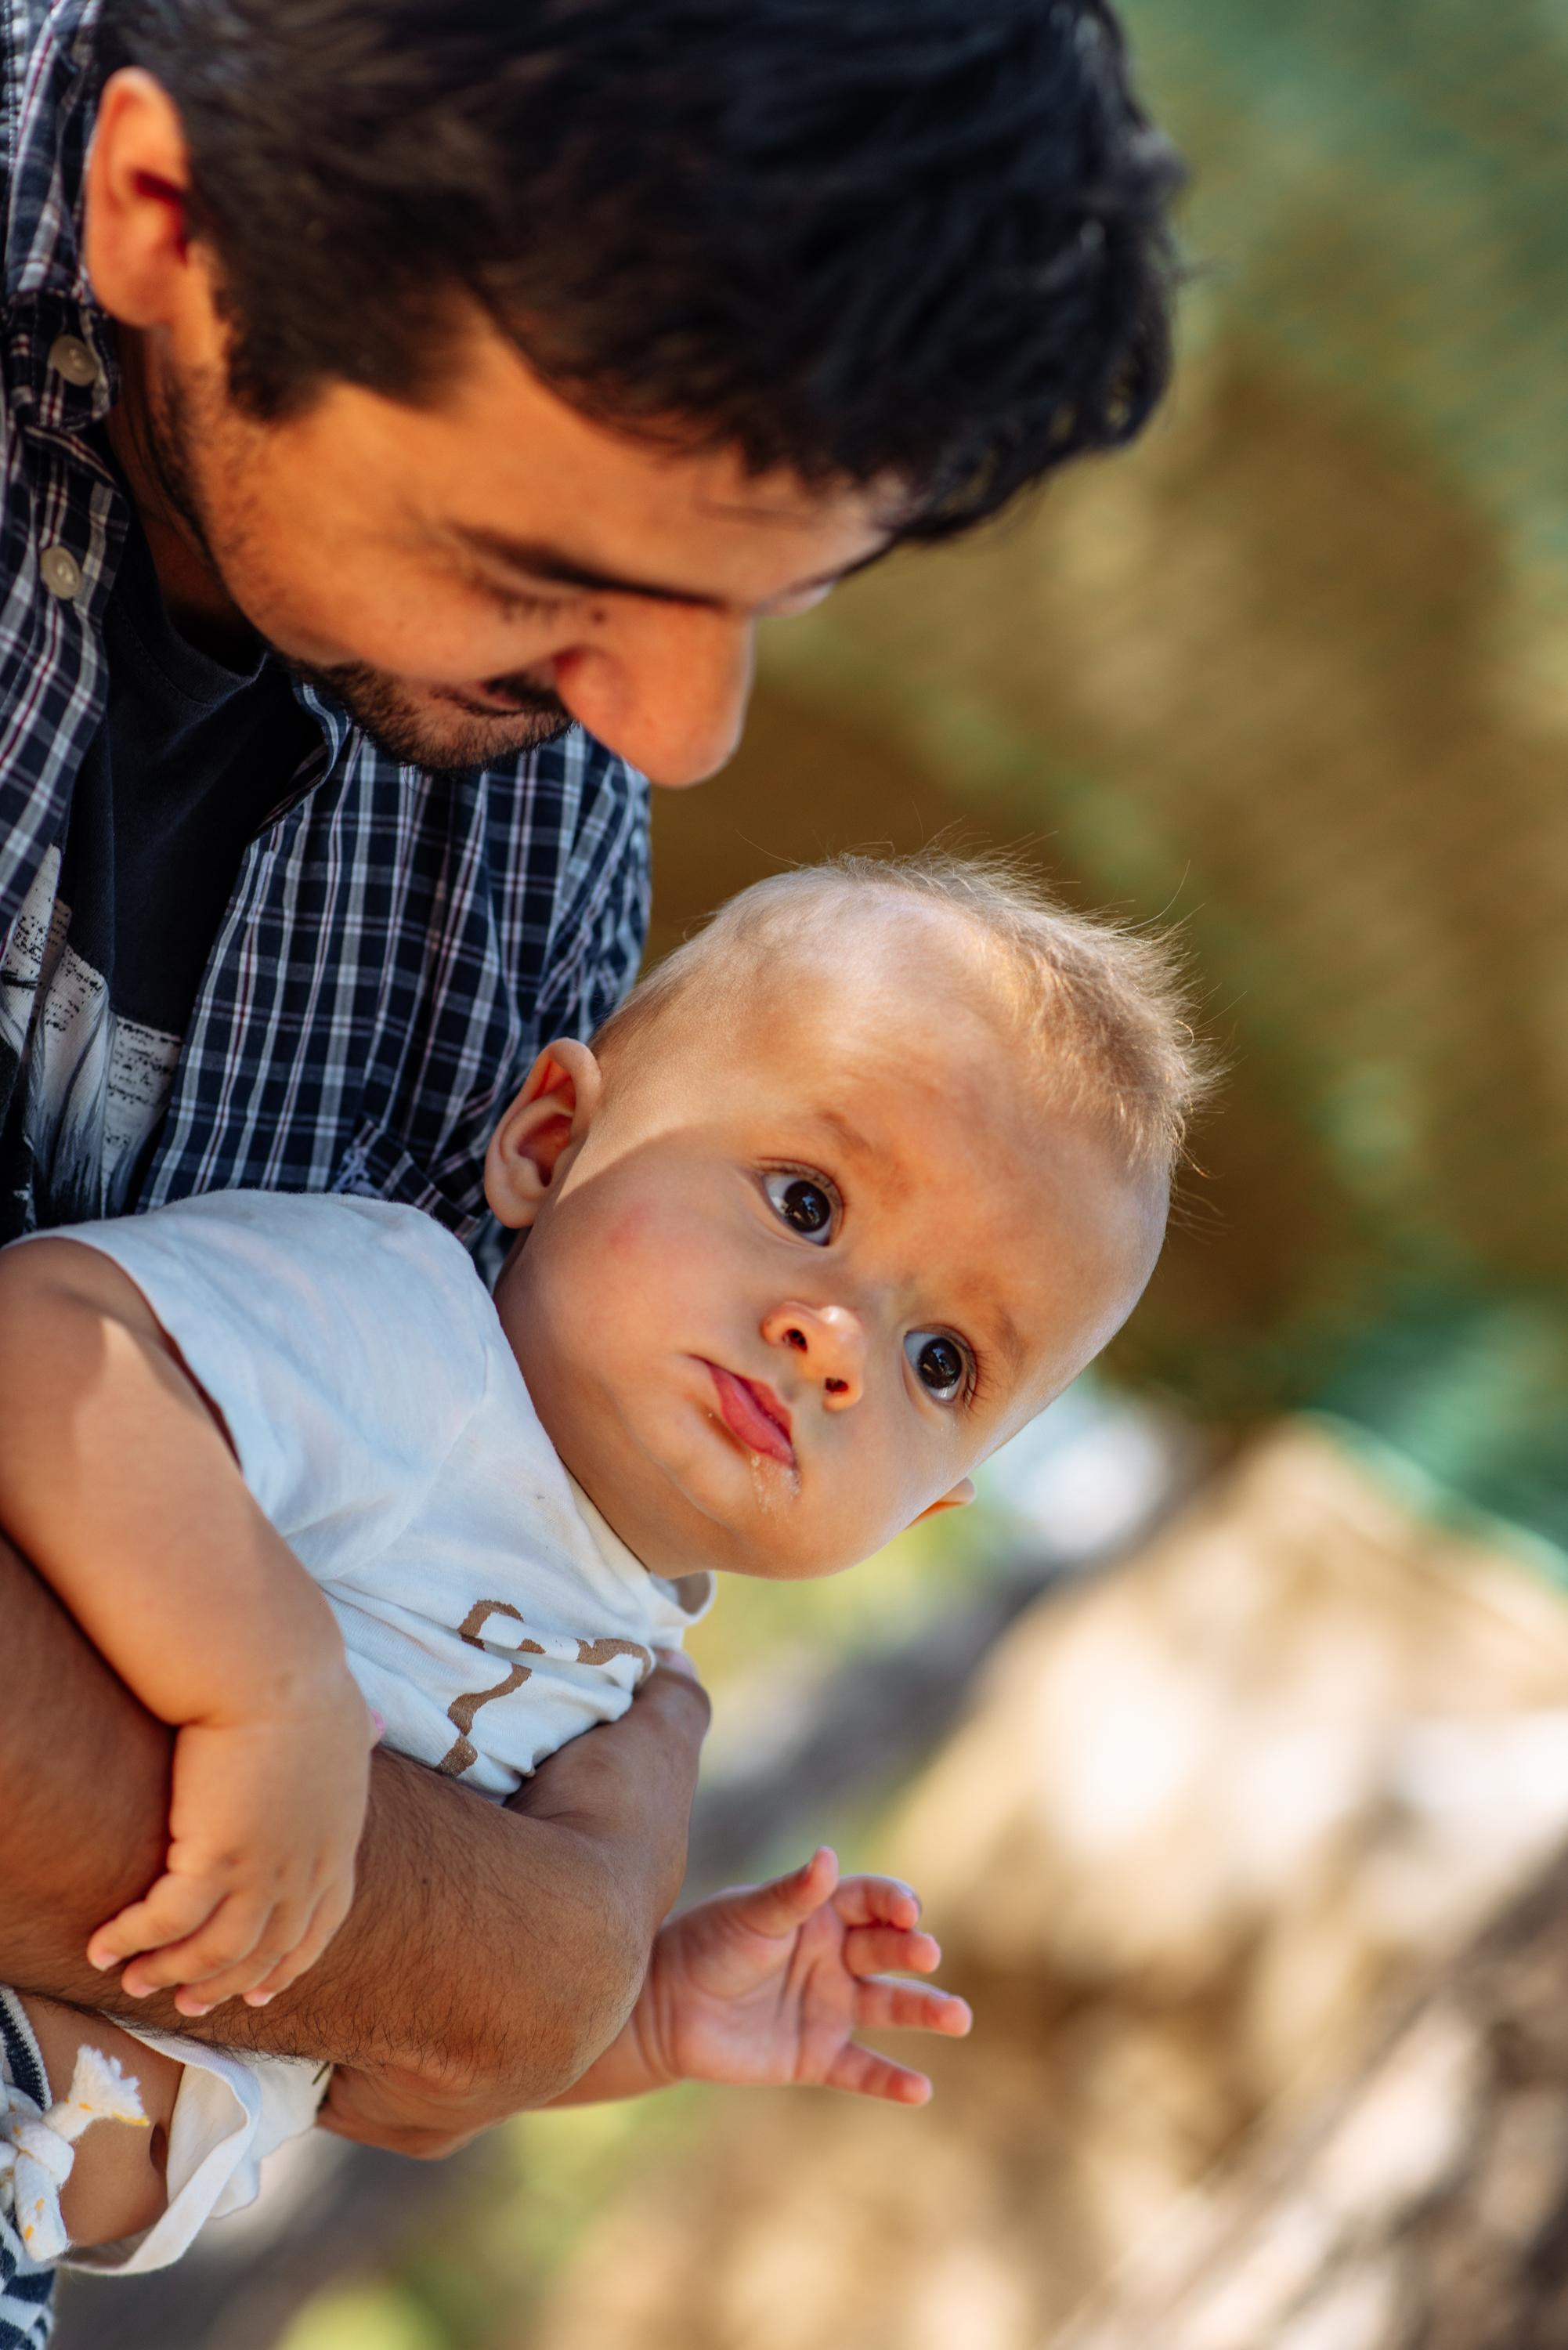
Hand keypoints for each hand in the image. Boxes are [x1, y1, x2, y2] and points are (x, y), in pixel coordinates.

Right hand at [86, 1675, 376, 2017]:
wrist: (274, 1669)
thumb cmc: (304, 1680)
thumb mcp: (346, 1722)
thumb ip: (356, 1739)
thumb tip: (377, 1724)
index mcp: (338, 1841)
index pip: (320, 1925)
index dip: (289, 1964)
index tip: (261, 1993)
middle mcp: (306, 1867)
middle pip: (264, 1949)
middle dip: (224, 1984)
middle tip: (188, 2005)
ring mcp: (264, 1870)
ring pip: (214, 1950)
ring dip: (171, 1973)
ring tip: (134, 1983)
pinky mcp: (217, 1858)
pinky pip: (167, 1920)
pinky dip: (133, 1939)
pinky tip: (103, 1948)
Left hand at [633, 1848, 971, 2105]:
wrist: (663, 2007)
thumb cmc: (706, 1944)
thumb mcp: (749, 1915)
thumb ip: (791, 1894)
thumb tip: (828, 1856)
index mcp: (823, 1914)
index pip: (872, 1903)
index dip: (894, 1903)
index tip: (908, 1910)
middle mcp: (835, 1959)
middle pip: (887, 1952)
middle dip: (911, 1952)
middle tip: (926, 1955)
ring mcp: (829, 2008)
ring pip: (889, 2008)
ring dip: (925, 2010)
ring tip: (959, 2017)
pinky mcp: (816, 2055)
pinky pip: (861, 2069)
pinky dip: (890, 2080)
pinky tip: (921, 2090)